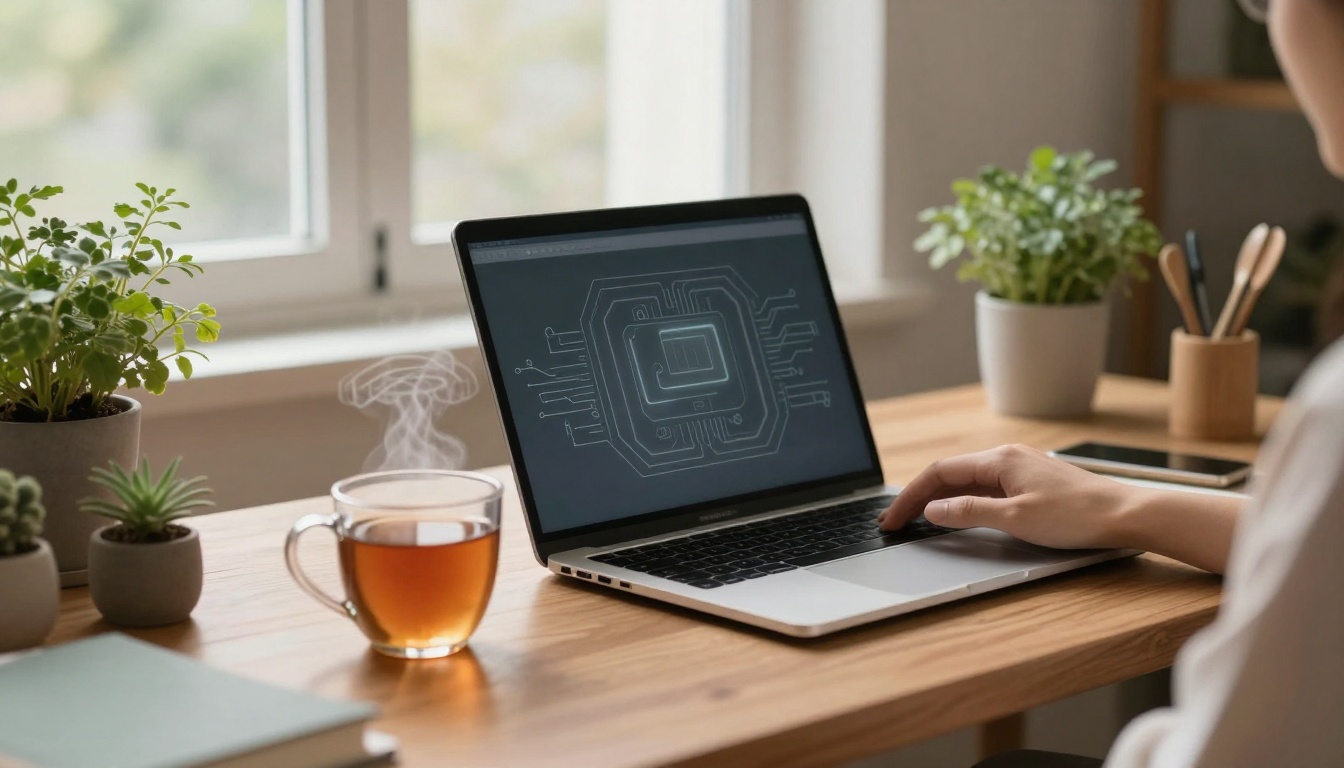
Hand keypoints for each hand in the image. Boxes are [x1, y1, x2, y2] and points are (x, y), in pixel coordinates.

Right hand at [877, 444, 1144, 550]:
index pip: (939, 472)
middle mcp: (1007, 456)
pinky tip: (960, 514)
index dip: (910, 496)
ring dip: (940, 498)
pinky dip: (964, 500)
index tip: (892, 519)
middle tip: (897, 521)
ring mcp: (1020, 467)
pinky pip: (986, 486)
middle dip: (919, 496)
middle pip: (950, 474)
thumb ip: (969, 512)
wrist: (1126, 514)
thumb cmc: (1077, 516)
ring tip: (919, 519)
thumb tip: (934, 508)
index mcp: (998, 460)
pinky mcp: (1032, 481)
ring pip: (968, 480)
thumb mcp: (1015, 519)